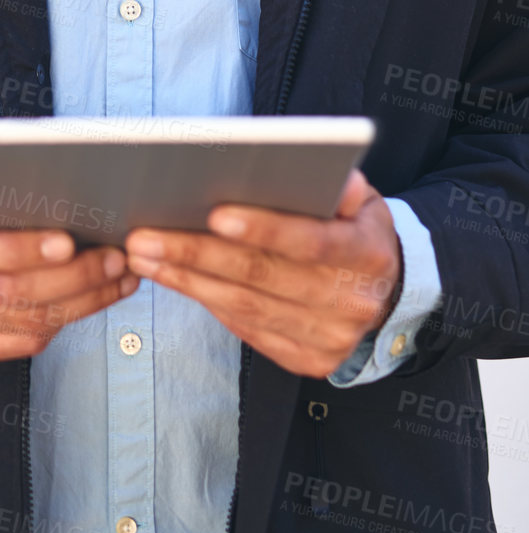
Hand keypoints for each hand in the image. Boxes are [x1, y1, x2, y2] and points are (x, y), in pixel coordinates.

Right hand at [0, 158, 137, 361]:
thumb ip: (14, 175)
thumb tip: (62, 172)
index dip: (24, 249)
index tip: (67, 242)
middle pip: (13, 291)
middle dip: (75, 277)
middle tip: (113, 260)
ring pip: (28, 321)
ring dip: (83, 302)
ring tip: (116, 279)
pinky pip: (26, 342)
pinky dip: (65, 323)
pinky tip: (90, 301)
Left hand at [124, 169, 402, 377]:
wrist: (388, 296)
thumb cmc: (357, 233)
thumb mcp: (365, 201)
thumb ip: (343, 185)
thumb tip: (326, 172)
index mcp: (367, 254)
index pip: (311, 242)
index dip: (264, 229)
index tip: (214, 214)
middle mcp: (350, 301)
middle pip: (263, 277)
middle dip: (197, 254)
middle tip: (145, 237)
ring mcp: (329, 338)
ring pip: (246, 308)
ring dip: (188, 281)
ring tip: (144, 256)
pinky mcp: (307, 359)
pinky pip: (247, 330)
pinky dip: (206, 303)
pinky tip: (173, 279)